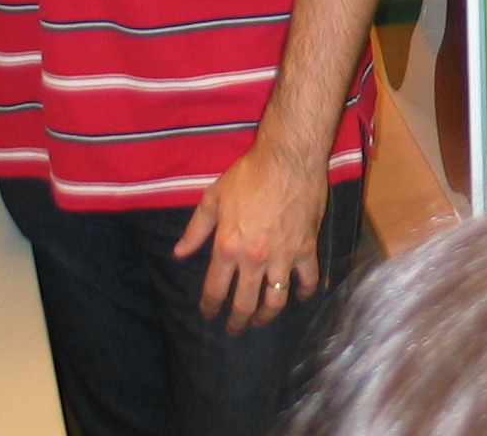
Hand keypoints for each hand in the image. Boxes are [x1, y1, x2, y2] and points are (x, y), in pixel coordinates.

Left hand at [173, 142, 327, 333]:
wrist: (288, 158)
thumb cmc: (249, 174)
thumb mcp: (213, 197)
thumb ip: (195, 229)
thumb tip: (179, 253)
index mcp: (227, 247)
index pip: (215, 290)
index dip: (210, 307)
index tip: (209, 314)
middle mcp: (253, 259)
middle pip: (244, 304)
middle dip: (237, 321)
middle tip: (235, 329)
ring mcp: (282, 256)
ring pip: (275, 301)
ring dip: (266, 316)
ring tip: (261, 321)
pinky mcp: (306, 249)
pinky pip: (307, 280)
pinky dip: (304, 293)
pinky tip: (299, 297)